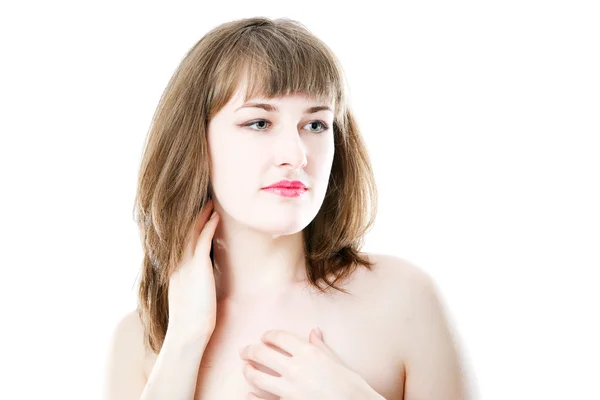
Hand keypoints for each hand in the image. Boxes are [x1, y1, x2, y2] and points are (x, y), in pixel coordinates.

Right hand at [167, 199, 219, 339]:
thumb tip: (202, 278)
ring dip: (201, 215)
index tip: (194, 214)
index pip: (179, 241)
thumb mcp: (189, 296)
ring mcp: (185, 264)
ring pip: (192, 232)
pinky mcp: (197, 266)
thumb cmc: (192, 319)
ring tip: (210, 202)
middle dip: (192, 215)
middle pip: (183, 232)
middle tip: (202, 200)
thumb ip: (192, 283)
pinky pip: (203, 240)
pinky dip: (209, 226)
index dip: (187, 226)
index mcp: (174, 270)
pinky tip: (216, 216)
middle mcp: (177, 263)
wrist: (189, 332)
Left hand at [239, 328, 374, 399]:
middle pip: (263, 354)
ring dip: (248, 371)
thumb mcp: (338, 363)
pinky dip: (252, 397)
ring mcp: (290, 389)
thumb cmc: (352, 387)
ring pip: (258, 377)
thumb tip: (314, 331)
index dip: (268, 335)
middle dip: (250, 350)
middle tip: (244, 350)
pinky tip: (247, 394)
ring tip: (245, 368)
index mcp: (309, 353)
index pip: (280, 338)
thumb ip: (322, 347)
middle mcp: (296, 369)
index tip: (264, 337)